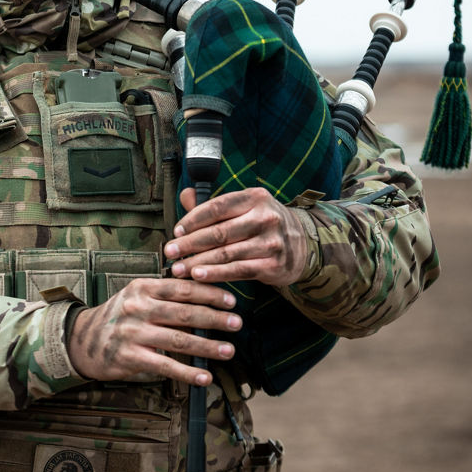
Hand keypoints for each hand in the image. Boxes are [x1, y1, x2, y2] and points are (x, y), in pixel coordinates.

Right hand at [66, 277, 241, 386]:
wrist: (84, 340)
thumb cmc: (120, 316)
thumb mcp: (137, 296)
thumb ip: (166, 294)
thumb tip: (206, 294)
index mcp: (142, 288)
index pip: (182, 288)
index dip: (209, 293)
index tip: (231, 300)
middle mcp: (138, 308)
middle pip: (184, 312)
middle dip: (214, 318)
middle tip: (237, 323)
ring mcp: (133, 333)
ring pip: (178, 339)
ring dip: (207, 346)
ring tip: (229, 351)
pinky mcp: (130, 357)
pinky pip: (165, 366)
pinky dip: (188, 373)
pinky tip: (205, 377)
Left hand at [164, 186, 308, 287]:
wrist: (301, 246)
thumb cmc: (263, 225)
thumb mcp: (244, 208)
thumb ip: (214, 205)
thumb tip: (186, 194)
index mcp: (255, 197)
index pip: (216, 207)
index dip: (192, 219)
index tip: (176, 231)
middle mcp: (265, 217)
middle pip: (219, 232)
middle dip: (190, 243)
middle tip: (170, 251)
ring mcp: (271, 241)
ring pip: (226, 253)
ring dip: (198, 262)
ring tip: (178, 268)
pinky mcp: (273, 264)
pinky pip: (238, 270)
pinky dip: (216, 274)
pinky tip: (199, 277)